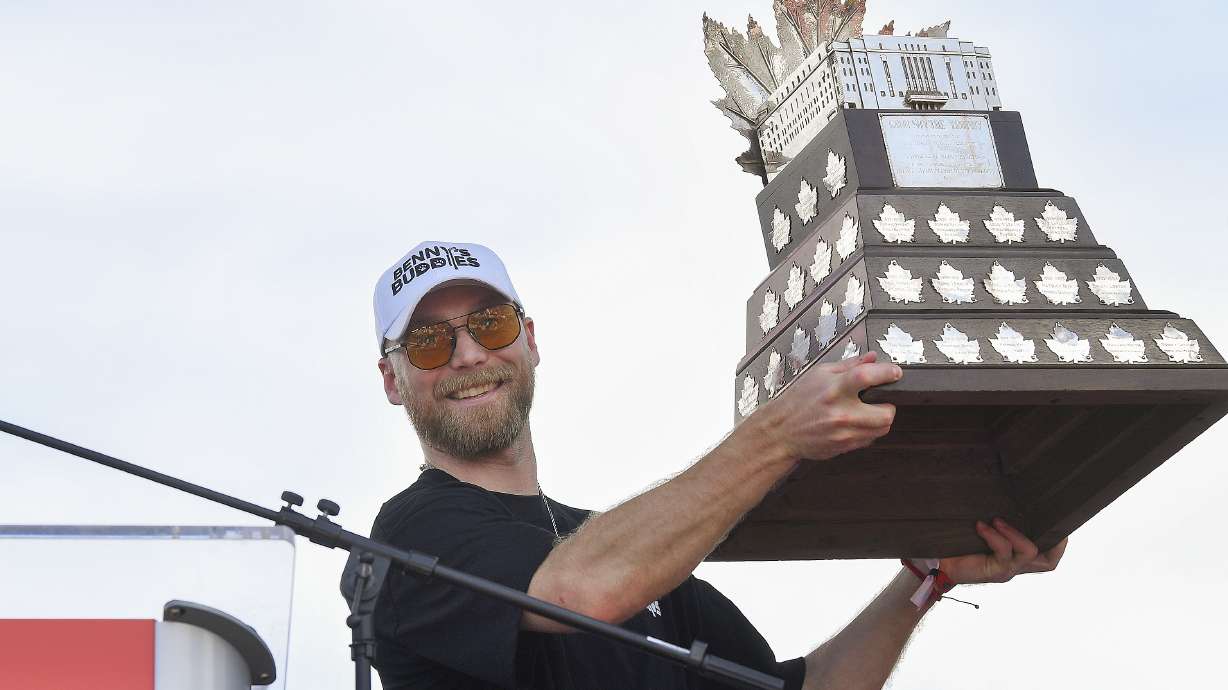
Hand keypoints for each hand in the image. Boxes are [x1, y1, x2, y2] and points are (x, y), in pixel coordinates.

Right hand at [757, 351, 900, 461]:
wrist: (781, 432)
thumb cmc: (796, 402)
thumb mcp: (819, 374)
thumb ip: (849, 366)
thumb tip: (871, 358)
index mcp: (834, 389)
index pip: (867, 377)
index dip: (887, 372)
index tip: (894, 372)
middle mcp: (841, 413)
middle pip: (886, 412)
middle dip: (888, 404)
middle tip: (880, 400)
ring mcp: (844, 433)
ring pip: (882, 429)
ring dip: (881, 419)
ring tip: (868, 411)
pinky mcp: (844, 447)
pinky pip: (870, 440)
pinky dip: (869, 431)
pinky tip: (856, 423)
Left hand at [940, 518, 1066, 584]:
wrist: (942, 565)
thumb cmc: (963, 546)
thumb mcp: (986, 533)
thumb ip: (999, 523)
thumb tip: (1004, 494)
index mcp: (1018, 559)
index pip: (1049, 558)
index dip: (1059, 544)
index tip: (1059, 522)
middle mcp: (1017, 567)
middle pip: (1048, 562)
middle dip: (1052, 541)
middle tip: (1044, 518)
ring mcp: (1008, 571)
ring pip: (1028, 552)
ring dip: (1015, 532)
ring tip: (998, 520)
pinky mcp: (995, 571)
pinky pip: (1003, 551)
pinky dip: (994, 535)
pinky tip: (981, 526)